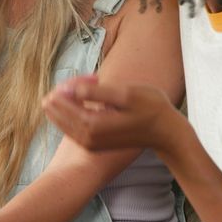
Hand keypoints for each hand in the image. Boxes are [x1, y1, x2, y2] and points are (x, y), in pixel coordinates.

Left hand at [41, 75, 185, 153]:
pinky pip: (68, 124)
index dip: (69, 84)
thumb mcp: (126, 94)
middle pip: (56, 109)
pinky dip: (74, 108)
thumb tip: (69, 89)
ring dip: (70, 98)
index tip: (91, 76)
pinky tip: (93, 99)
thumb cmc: (150, 108)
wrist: (165, 132)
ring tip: (96, 86)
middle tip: (93, 80)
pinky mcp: (90, 144)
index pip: (62, 100)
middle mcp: (86, 139)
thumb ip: (96, 92)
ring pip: (60, 117)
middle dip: (67, 89)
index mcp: (93, 126)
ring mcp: (87, 144)